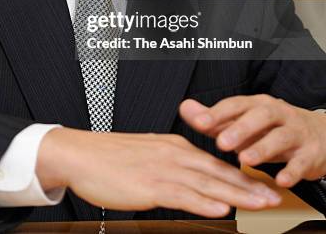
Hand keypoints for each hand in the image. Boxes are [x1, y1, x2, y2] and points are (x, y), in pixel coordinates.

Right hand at [36, 126, 280, 216]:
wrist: (81, 153)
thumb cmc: (111, 157)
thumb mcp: (148, 154)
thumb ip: (170, 164)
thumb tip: (188, 180)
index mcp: (174, 146)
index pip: (215, 162)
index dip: (241, 176)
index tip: (262, 186)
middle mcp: (174, 154)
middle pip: (218, 172)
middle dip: (249, 186)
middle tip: (273, 197)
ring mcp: (163, 168)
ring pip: (207, 183)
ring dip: (237, 195)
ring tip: (260, 205)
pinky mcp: (150, 185)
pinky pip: (183, 195)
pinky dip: (204, 202)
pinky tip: (221, 209)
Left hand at [181, 95, 325, 187]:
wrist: (317, 135)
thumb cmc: (271, 128)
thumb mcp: (243, 120)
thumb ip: (214, 117)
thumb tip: (185, 107)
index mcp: (257, 104)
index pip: (236, 104)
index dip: (217, 113)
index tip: (199, 122)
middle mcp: (278, 114)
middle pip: (260, 116)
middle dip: (240, 128)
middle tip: (221, 142)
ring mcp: (295, 133)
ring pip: (280, 137)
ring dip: (262, 148)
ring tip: (244, 160)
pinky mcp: (308, 154)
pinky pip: (301, 162)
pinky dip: (291, 171)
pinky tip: (280, 181)